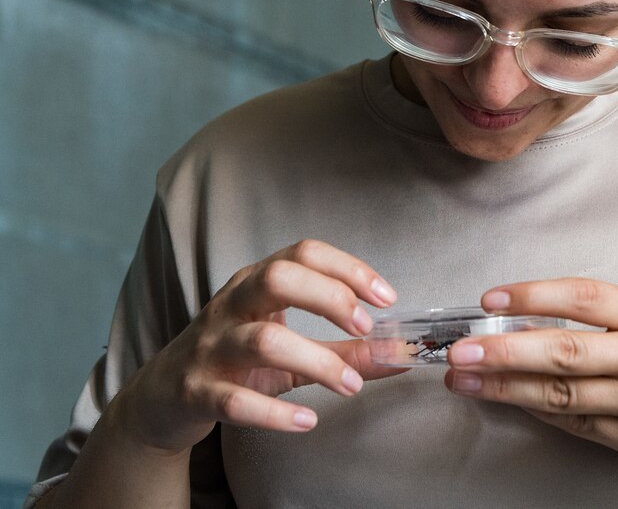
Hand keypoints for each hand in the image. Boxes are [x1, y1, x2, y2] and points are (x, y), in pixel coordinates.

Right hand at [116, 239, 405, 454]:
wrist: (160, 399)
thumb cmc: (235, 362)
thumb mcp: (291, 347)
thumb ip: (345, 349)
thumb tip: (400, 353)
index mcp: (255, 283)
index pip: (305, 253)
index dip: (349, 268)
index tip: (385, 297)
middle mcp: (231, 305)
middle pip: (280, 278)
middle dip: (330, 298)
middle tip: (366, 329)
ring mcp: (210, 347)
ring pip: (263, 339)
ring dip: (316, 361)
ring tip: (350, 385)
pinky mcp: (195, 391)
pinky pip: (234, 400)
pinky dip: (275, 413)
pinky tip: (307, 421)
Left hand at [443, 277, 617, 485]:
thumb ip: (610, 320)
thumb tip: (533, 319)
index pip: (585, 297)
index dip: (534, 295)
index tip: (492, 298)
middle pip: (566, 349)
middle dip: (505, 349)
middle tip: (462, 348)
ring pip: (564, 394)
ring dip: (508, 386)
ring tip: (468, 379)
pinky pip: (580, 426)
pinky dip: (542, 412)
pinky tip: (514, 401)